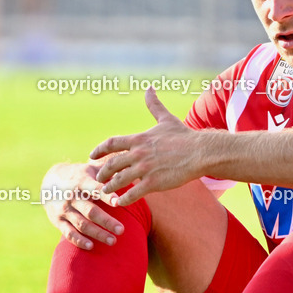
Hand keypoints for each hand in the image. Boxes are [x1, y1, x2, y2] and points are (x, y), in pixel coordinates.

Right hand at [41, 162, 123, 249]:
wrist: (49, 181)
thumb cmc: (79, 175)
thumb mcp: (91, 169)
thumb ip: (109, 170)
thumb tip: (130, 164)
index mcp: (82, 182)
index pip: (96, 189)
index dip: (106, 196)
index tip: (118, 202)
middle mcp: (72, 197)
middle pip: (90, 211)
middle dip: (106, 221)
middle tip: (122, 230)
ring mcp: (64, 210)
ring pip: (82, 224)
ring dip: (97, 233)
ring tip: (113, 241)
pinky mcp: (58, 221)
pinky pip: (68, 233)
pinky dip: (79, 241)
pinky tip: (91, 246)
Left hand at [89, 88, 203, 205]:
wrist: (200, 152)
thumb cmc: (184, 136)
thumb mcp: (166, 119)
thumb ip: (154, 105)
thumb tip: (149, 89)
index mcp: (138, 139)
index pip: (111, 144)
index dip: (99, 150)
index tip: (92, 156)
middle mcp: (138, 154)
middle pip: (111, 165)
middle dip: (102, 172)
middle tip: (98, 178)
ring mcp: (145, 169)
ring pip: (118, 181)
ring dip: (109, 188)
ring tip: (105, 192)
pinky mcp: (153, 183)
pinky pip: (132, 194)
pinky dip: (123, 200)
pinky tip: (119, 203)